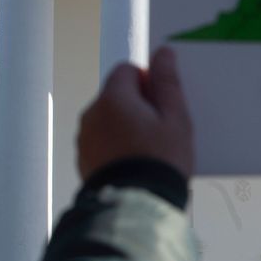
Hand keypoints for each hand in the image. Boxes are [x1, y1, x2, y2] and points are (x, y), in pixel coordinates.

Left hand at [78, 47, 194, 181]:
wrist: (137, 207)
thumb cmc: (160, 162)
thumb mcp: (176, 119)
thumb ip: (168, 83)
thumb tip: (163, 53)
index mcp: (113, 98)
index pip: (127, 69)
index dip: (149, 84)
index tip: (164, 106)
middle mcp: (92, 114)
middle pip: (117, 96)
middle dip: (138, 107)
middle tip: (161, 133)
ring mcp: (85, 138)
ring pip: (109, 120)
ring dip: (126, 128)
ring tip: (149, 153)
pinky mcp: (84, 160)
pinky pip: (102, 143)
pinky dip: (116, 148)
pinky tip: (135, 165)